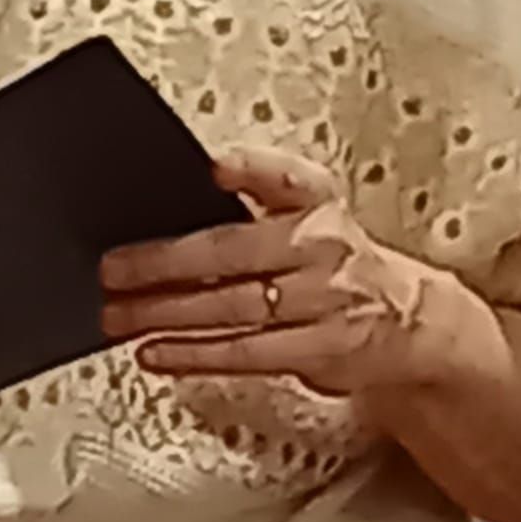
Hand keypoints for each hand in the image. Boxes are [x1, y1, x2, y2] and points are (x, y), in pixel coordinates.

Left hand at [101, 148, 481, 396]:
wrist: (408, 321)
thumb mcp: (310, 212)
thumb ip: (256, 194)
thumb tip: (184, 186)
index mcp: (317, 203)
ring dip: (165, 314)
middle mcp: (322, 248)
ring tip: (117, 315)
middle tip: (112, 269)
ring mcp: (322, 302)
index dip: (250, 169)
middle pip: (231, 253)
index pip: (286, 178)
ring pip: (230, 307)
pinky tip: (155, 352)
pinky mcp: (318, 350)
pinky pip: (245, 353)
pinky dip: (194, 354)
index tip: (214, 166)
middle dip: (162, 263)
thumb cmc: (336, 260)